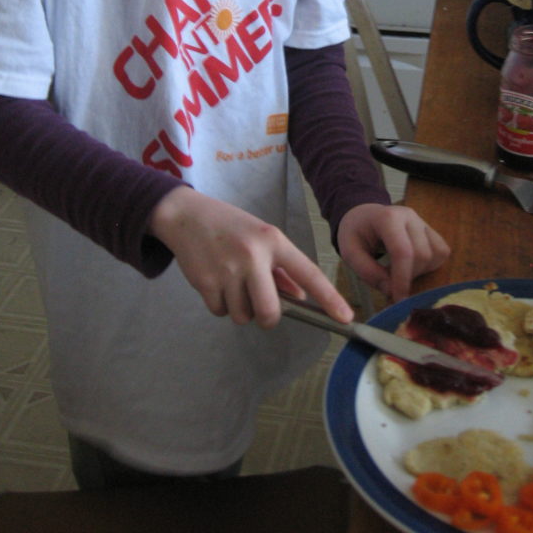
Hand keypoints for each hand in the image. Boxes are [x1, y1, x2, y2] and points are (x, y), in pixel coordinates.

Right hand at [149, 185, 352, 327]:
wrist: (186, 215)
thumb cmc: (230, 227)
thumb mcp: (261, 239)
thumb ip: (281, 269)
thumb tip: (300, 297)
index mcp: (273, 241)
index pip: (308, 273)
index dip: (329, 298)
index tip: (346, 317)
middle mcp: (253, 255)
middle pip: (270, 311)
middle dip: (267, 317)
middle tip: (261, 306)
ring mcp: (228, 270)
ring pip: (243, 315)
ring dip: (240, 307)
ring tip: (232, 282)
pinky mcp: (206, 282)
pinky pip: (221, 312)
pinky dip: (220, 304)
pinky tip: (216, 282)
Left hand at [336, 203, 449, 301]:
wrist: (363, 216)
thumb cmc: (355, 234)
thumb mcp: (349, 253)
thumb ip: (368, 272)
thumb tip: (391, 291)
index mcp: (387, 218)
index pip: (403, 252)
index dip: (403, 279)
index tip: (398, 300)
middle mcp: (409, 216)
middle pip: (422, 254)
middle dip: (409, 277)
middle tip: (392, 285)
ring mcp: (422, 221)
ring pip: (436, 253)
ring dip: (422, 272)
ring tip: (401, 273)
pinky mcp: (430, 229)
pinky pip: (441, 251)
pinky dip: (431, 266)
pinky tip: (412, 267)